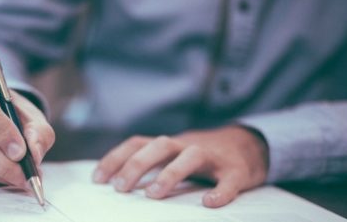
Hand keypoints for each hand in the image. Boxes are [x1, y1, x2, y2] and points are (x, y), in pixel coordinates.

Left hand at [93, 126, 267, 207]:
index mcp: (169, 145)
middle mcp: (187, 145)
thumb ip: (150, 164)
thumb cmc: (202, 157)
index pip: (137, 144)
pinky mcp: (236, 170)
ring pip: (191, 156)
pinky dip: (221, 191)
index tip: (98, 179)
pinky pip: (229, 179)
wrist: (248, 145)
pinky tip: (210, 203)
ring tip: (154, 194)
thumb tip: (115, 183)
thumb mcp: (173, 155)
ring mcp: (213, 156)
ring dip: (170, 173)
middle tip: (120, 188)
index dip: (116, 158)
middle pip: (160, 146)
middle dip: (137, 164)